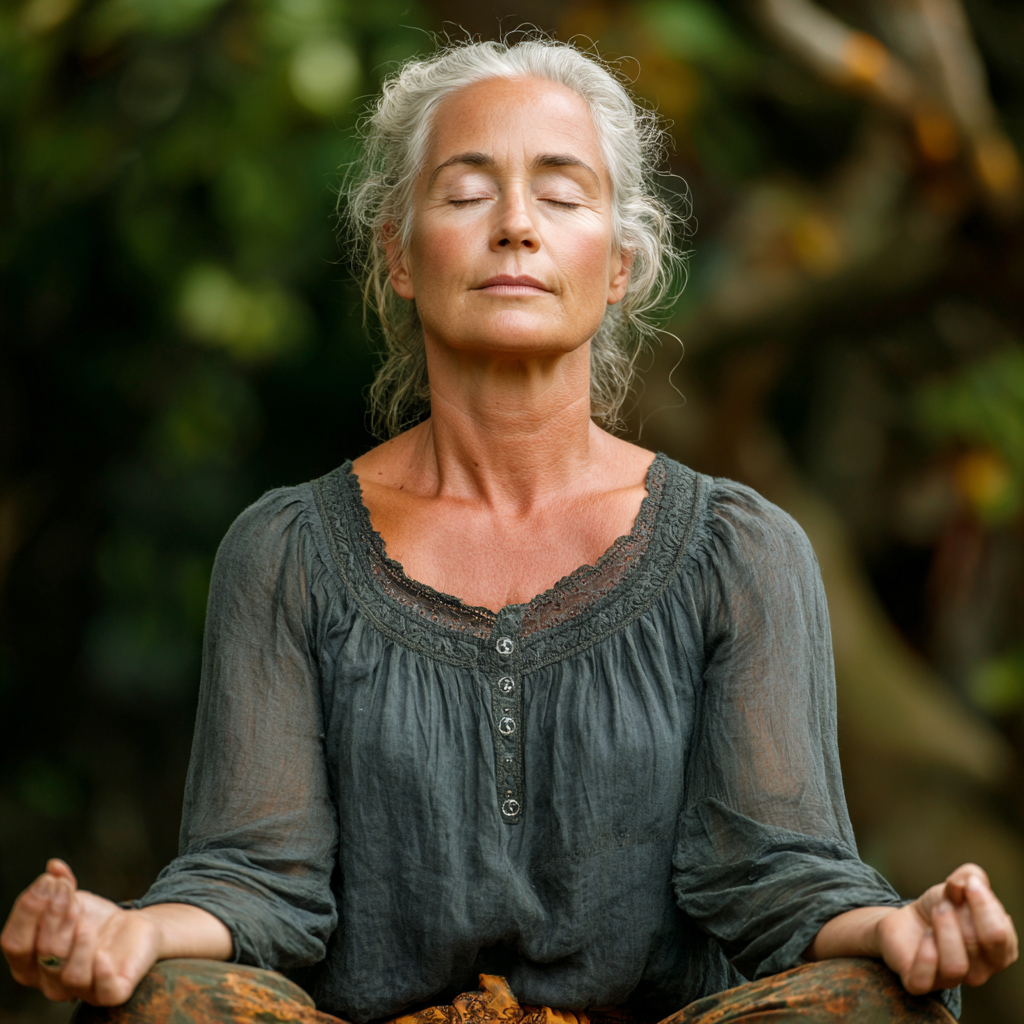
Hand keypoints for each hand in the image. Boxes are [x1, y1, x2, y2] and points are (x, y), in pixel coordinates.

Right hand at [1, 859, 161, 1004]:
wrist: (135, 929)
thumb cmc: (95, 920)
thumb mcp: (74, 900)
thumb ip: (60, 885)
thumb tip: (54, 866)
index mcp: (29, 961)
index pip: (14, 942)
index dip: (28, 910)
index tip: (48, 881)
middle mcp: (47, 981)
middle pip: (43, 951)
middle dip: (55, 915)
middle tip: (68, 891)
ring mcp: (78, 989)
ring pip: (69, 973)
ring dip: (76, 939)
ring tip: (85, 916)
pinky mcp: (110, 992)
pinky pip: (102, 991)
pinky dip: (101, 973)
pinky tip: (103, 954)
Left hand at [876, 863, 1017, 993]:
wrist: (905, 921)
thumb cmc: (939, 908)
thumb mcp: (958, 886)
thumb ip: (972, 877)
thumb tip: (971, 881)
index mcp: (998, 951)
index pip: (1000, 935)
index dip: (984, 904)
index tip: (968, 884)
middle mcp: (980, 972)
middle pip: (979, 949)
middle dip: (963, 914)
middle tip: (947, 899)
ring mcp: (950, 981)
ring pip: (955, 966)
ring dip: (944, 931)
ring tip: (936, 912)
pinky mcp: (919, 983)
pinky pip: (925, 978)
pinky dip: (924, 954)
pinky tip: (924, 936)